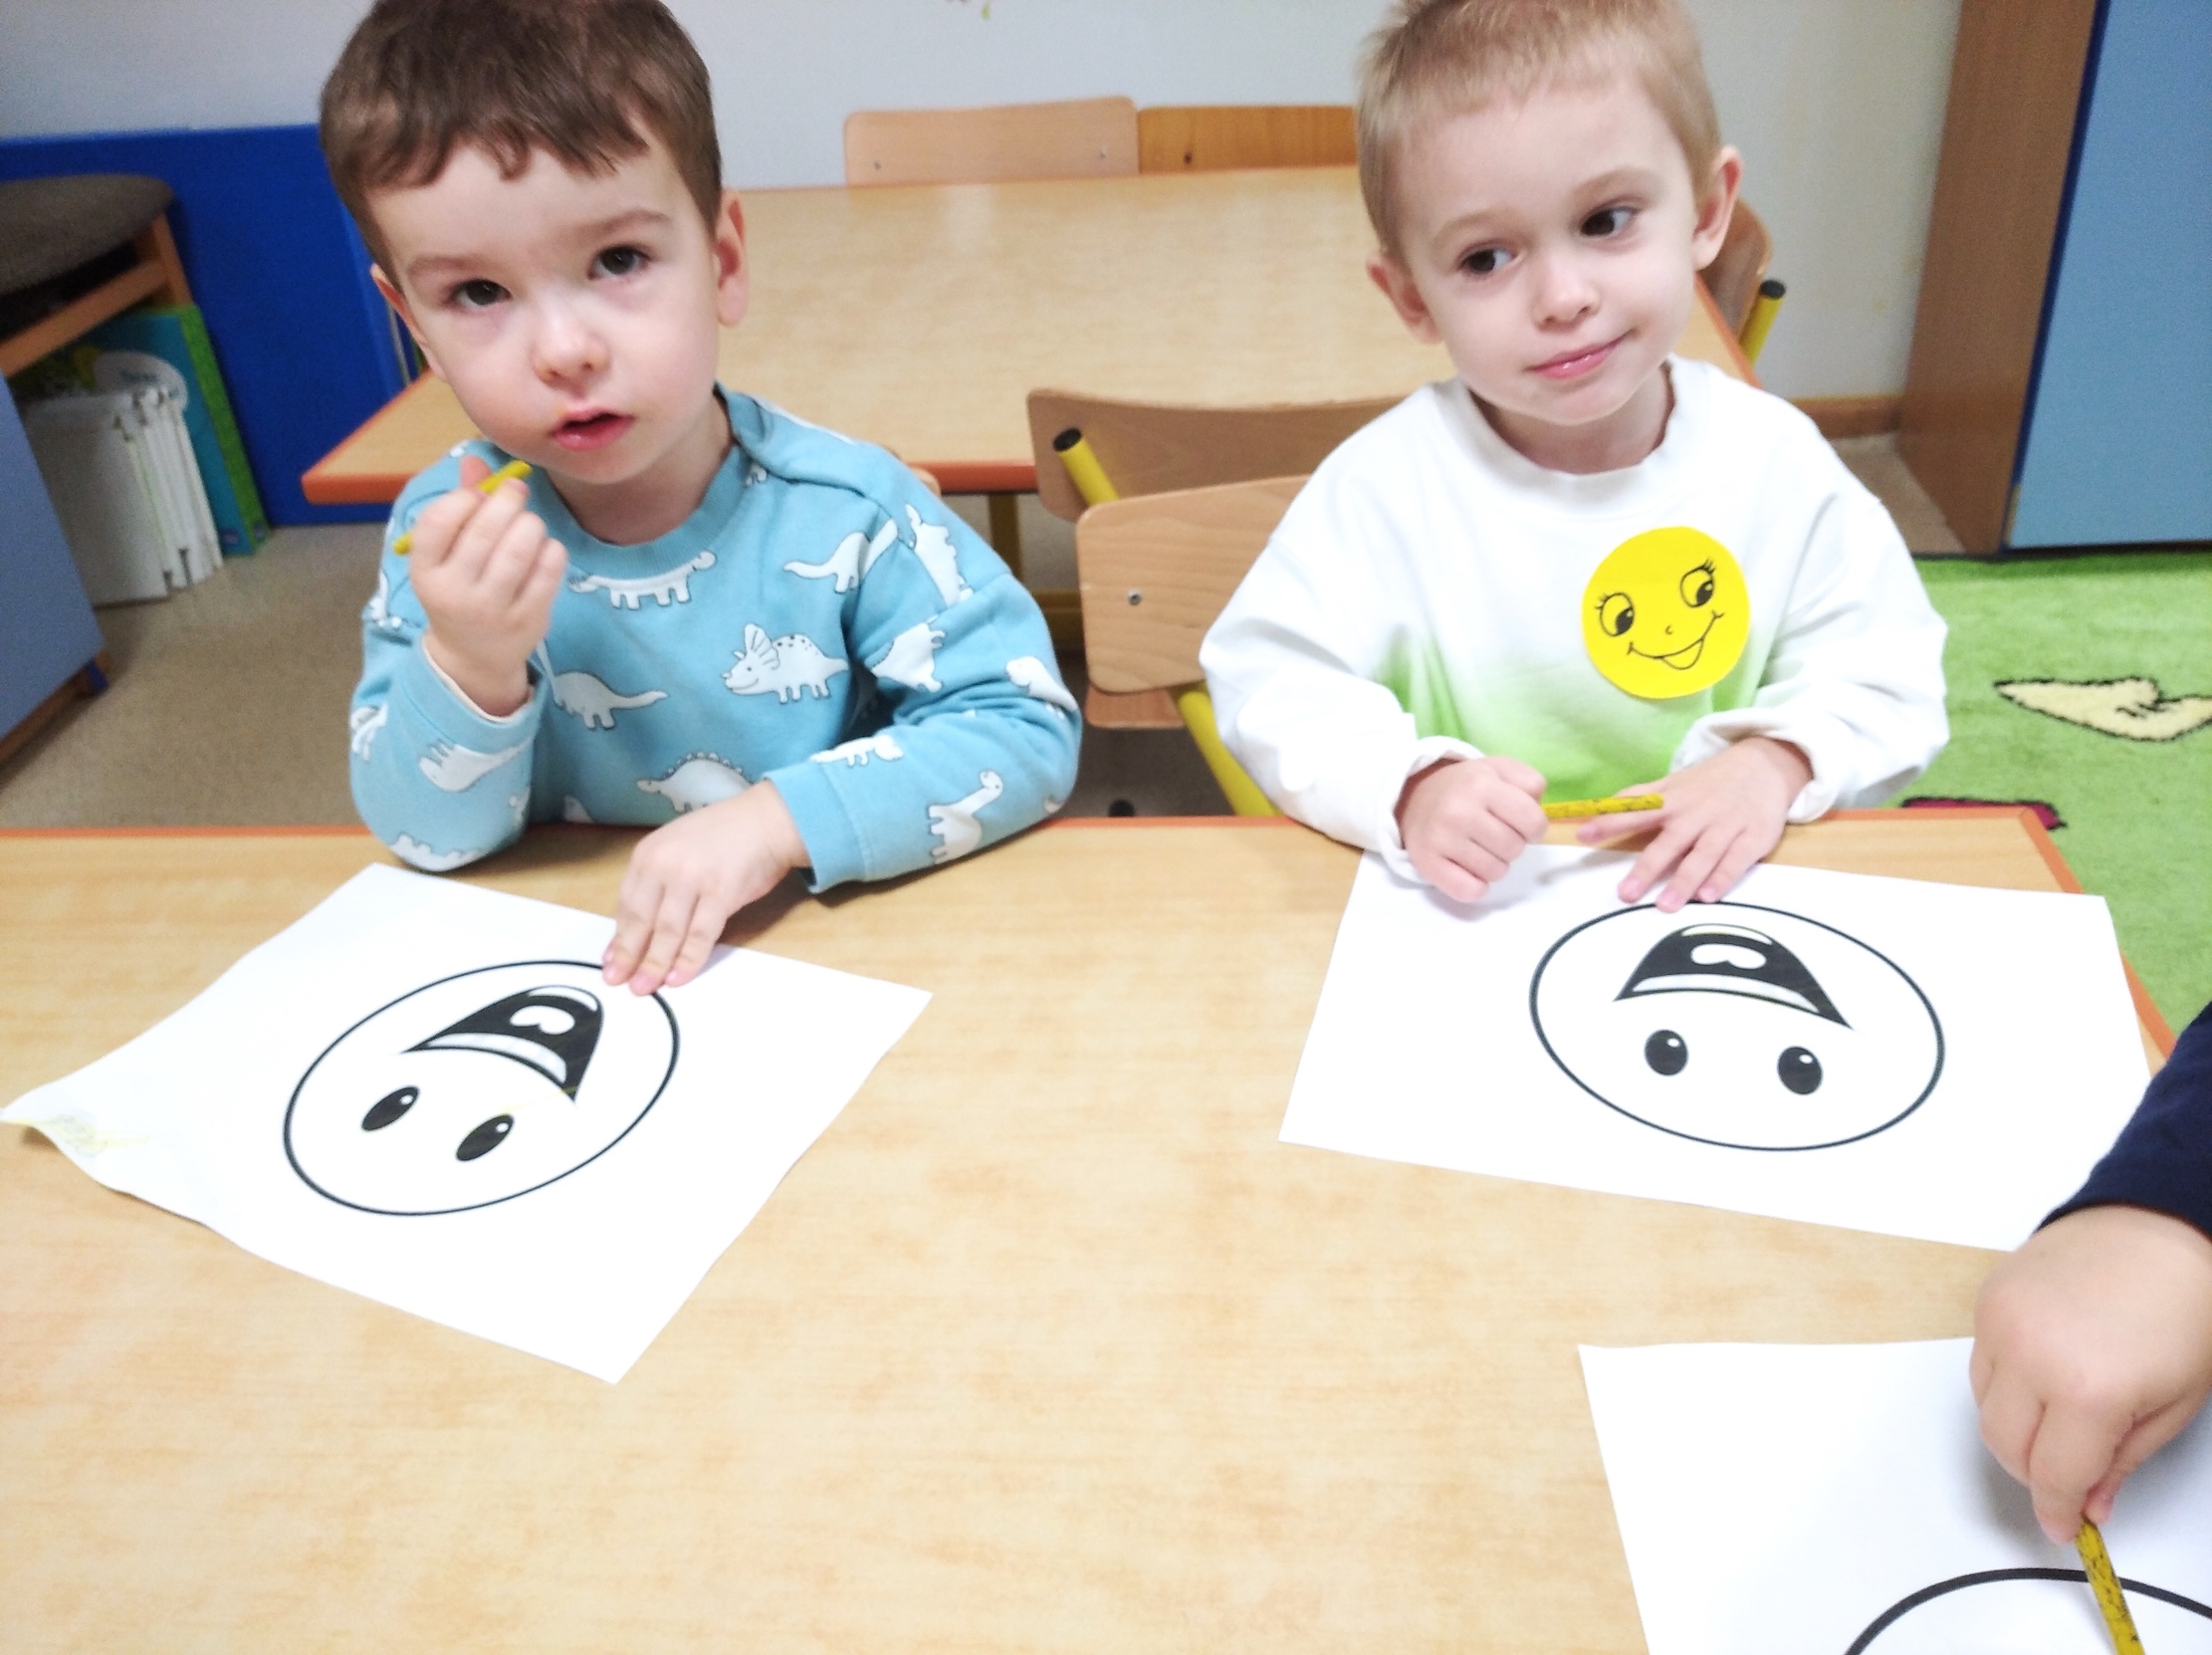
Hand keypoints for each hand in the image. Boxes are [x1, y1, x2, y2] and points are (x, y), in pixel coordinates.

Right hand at [410, 456, 566, 717]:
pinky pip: (548, 569)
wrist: (474, 656)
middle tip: (516, 492)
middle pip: (484, 530)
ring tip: (529, 523)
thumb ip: (459, 506)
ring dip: (530, 523)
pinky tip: (544, 548)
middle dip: (506, 500)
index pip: (438, 522)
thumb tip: (476, 458)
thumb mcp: (445, 556)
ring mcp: (493, 609)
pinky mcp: (528, 619)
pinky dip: (552, 548)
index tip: (477, 495)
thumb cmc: (459, 590)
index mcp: (425, 571)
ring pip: (520, 548)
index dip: (463, 498)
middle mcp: (454, 592)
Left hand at [604, 782, 807, 994]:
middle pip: (640, 919)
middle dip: (629, 956)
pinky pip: (700, 934)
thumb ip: (658, 881)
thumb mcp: (677, 849)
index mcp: (648, 854)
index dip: (618, 937)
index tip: (611, 962)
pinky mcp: (720, 892)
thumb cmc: (724, 837)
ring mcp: (692, 878)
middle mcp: (664, 864)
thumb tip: (640, 928)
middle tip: (618, 983)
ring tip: (644, 988)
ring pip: (667, 931)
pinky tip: (678, 978)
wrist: (767, 820)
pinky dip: (688, 959)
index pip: (626, 903)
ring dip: (654, 964)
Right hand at [1396, 755, 1547, 902]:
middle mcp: (1460, 811)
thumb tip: (1537, 815)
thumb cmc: (1465, 786)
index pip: (1533, 822)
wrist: (1413, 797)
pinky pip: (1470, 891)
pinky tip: (1467, 870)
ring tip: (1478, 849)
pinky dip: (1475, 886)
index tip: (1520, 826)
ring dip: (1493, 865)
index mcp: (1482, 784)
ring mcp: (1441, 838)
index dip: (1534, 829)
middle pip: (1514, 849)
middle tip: (1493, 835)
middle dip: (1511, 846)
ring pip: (1496, 872)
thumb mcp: (1499, 769)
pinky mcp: (1428, 863)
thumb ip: (1529, 782)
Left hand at [1581, 736, 1809, 910]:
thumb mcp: (1674, 782)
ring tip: (1665, 905)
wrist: (1766, 765)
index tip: (1583, 834)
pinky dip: (1723, 878)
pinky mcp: (1754, 836)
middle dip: (1646, 868)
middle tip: (1626, 894)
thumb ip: (1641, 796)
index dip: (1610, 822)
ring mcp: (1726, 826)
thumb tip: (1603, 806)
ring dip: (1684, 880)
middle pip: (1669, 843)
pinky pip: (1736, 860)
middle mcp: (1696, 814)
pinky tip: (1708, 896)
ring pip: (1702, 855)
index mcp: (1674, 800)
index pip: (1636, 811)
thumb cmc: (1711, 782)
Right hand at [1972, 1204, 2211, 1541]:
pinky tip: (2047, 1369)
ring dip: (2017, 1427)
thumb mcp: (2174, 1403)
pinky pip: (1981, 1363)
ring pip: (1985, 1407)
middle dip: (2035, 1474)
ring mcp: (2001, 1323)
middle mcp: (2030, 1356)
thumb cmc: (2184, 1306)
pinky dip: (2006, 1382)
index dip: (2058, 1511)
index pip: (2052, 1476)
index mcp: (2087, 1390)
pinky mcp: (1987, 1299)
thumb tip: (2089, 1502)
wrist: (2161, 1228)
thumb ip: (2123, 1461)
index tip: (2063, 1527)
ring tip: (2062, 1414)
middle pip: (2004, 1446)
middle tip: (2068, 1477)